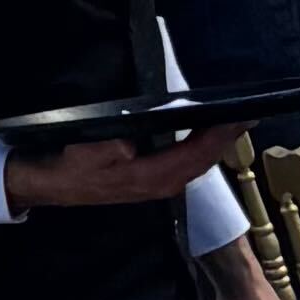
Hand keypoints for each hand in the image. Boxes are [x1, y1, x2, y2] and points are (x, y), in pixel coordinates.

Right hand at [2, 130, 241, 213]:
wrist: (51, 184)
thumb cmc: (68, 165)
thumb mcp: (82, 153)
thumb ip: (106, 149)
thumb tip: (128, 143)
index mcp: (151, 176)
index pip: (196, 154)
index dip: (220, 136)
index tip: (241, 116)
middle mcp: (161, 184)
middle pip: (204, 161)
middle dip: (226, 139)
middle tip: (248, 115)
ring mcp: (156, 185)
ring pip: (196, 165)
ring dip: (215, 145)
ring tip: (232, 123)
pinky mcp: (150, 181)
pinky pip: (185, 165)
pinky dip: (200, 150)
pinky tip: (202, 136)